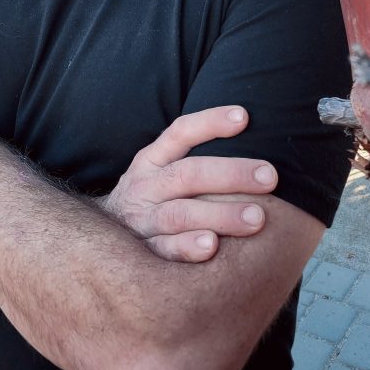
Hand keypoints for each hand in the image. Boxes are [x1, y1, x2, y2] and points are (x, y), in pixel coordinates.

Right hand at [101, 106, 277, 262]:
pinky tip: (211, 247)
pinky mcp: (143, 253)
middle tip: (270, 177)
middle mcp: (145, 186)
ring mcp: (142, 220)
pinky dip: (187, 247)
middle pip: (188, 174)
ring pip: (180, 213)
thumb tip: (250, 144)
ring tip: (256, 218)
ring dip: (220, 214)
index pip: (180, 132)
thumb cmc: (151, 202)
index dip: (210, 122)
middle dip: (231, 174)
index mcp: (151, 160)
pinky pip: (164, 250)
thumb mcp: (159, 172)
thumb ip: (195, 160)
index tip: (244, 116)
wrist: (99, 242)